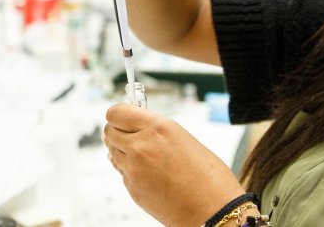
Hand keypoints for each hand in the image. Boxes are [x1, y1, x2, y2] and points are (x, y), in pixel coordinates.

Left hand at [104, 104, 245, 226]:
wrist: (214, 212)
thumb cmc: (209, 178)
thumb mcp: (183, 139)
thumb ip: (156, 131)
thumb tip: (135, 127)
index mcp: (158, 128)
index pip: (116, 112)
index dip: (118, 115)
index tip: (123, 117)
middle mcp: (141, 146)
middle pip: (109, 131)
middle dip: (118, 132)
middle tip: (130, 135)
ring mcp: (134, 169)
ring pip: (112, 152)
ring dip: (122, 151)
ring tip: (143, 156)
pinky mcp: (132, 189)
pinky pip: (121, 172)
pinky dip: (129, 170)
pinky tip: (148, 173)